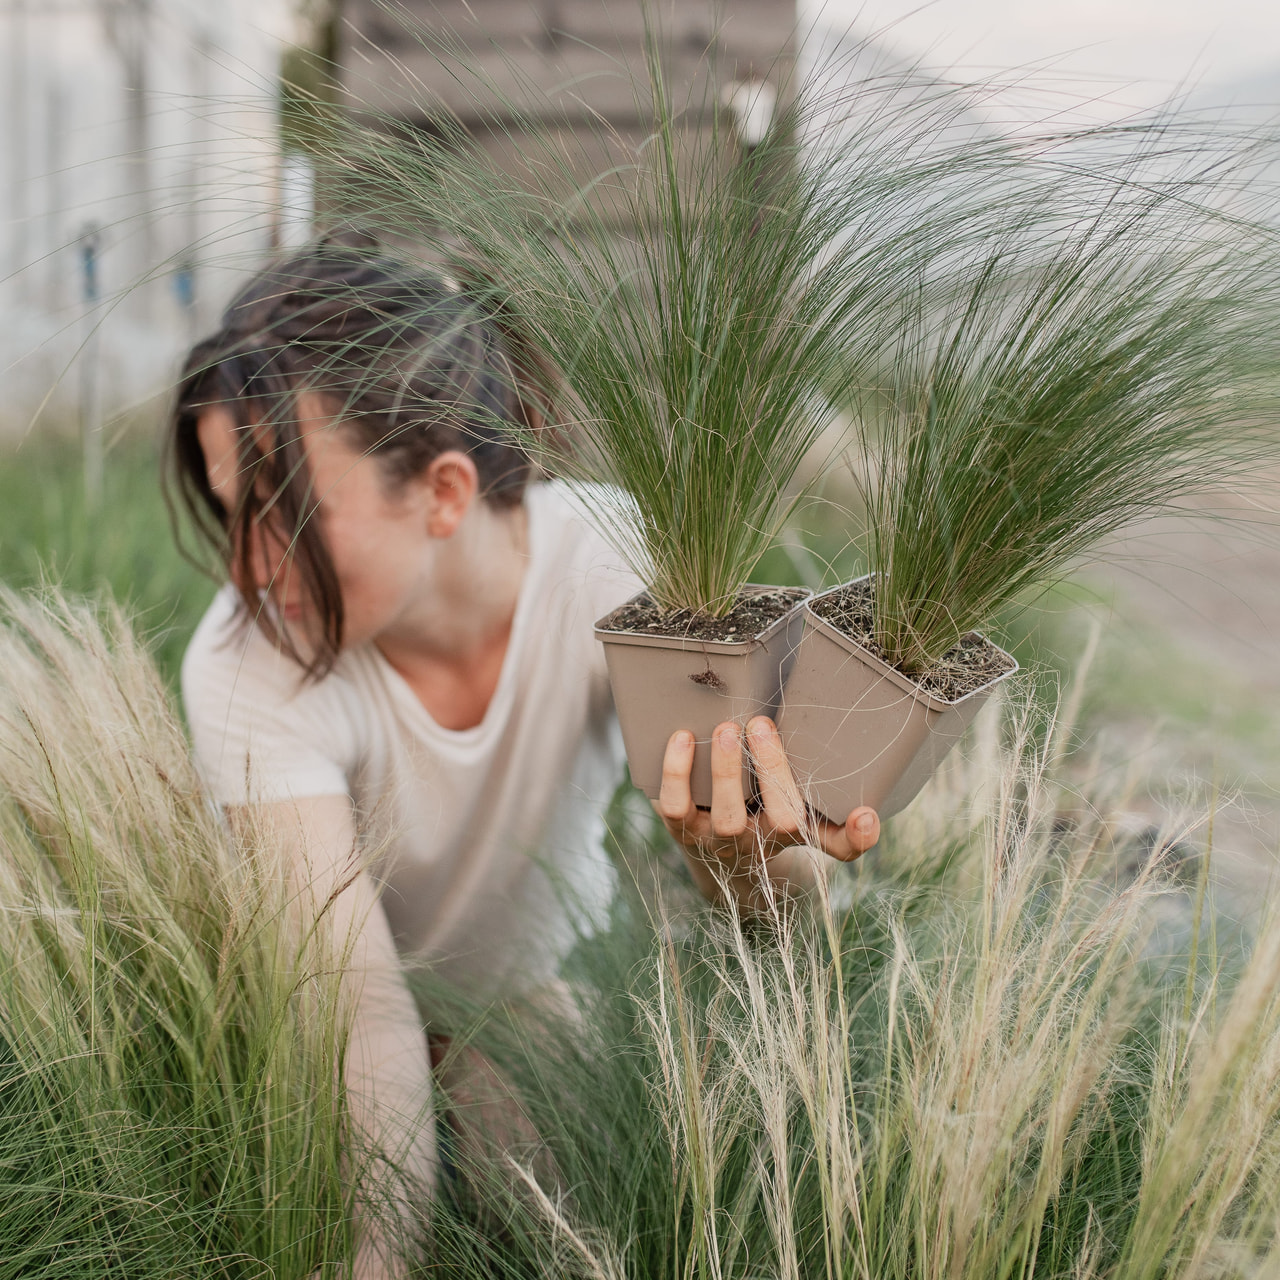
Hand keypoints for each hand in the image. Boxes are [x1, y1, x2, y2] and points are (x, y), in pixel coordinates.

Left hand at [655, 716, 879, 899]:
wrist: (714, 851)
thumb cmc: (762, 804)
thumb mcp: (790, 792)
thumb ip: (804, 756)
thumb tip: (810, 692)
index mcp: (800, 829)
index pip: (840, 843)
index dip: (858, 835)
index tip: (865, 813)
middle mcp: (765, 841)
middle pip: (783, 820)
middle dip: (774, 770)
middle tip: (762, 724)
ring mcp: (723, 840)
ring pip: (727, 816)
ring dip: (726, 770)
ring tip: (725, 728)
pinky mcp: (684, 831)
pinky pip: (678, 806)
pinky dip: (677, 770)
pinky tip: (682, 736)